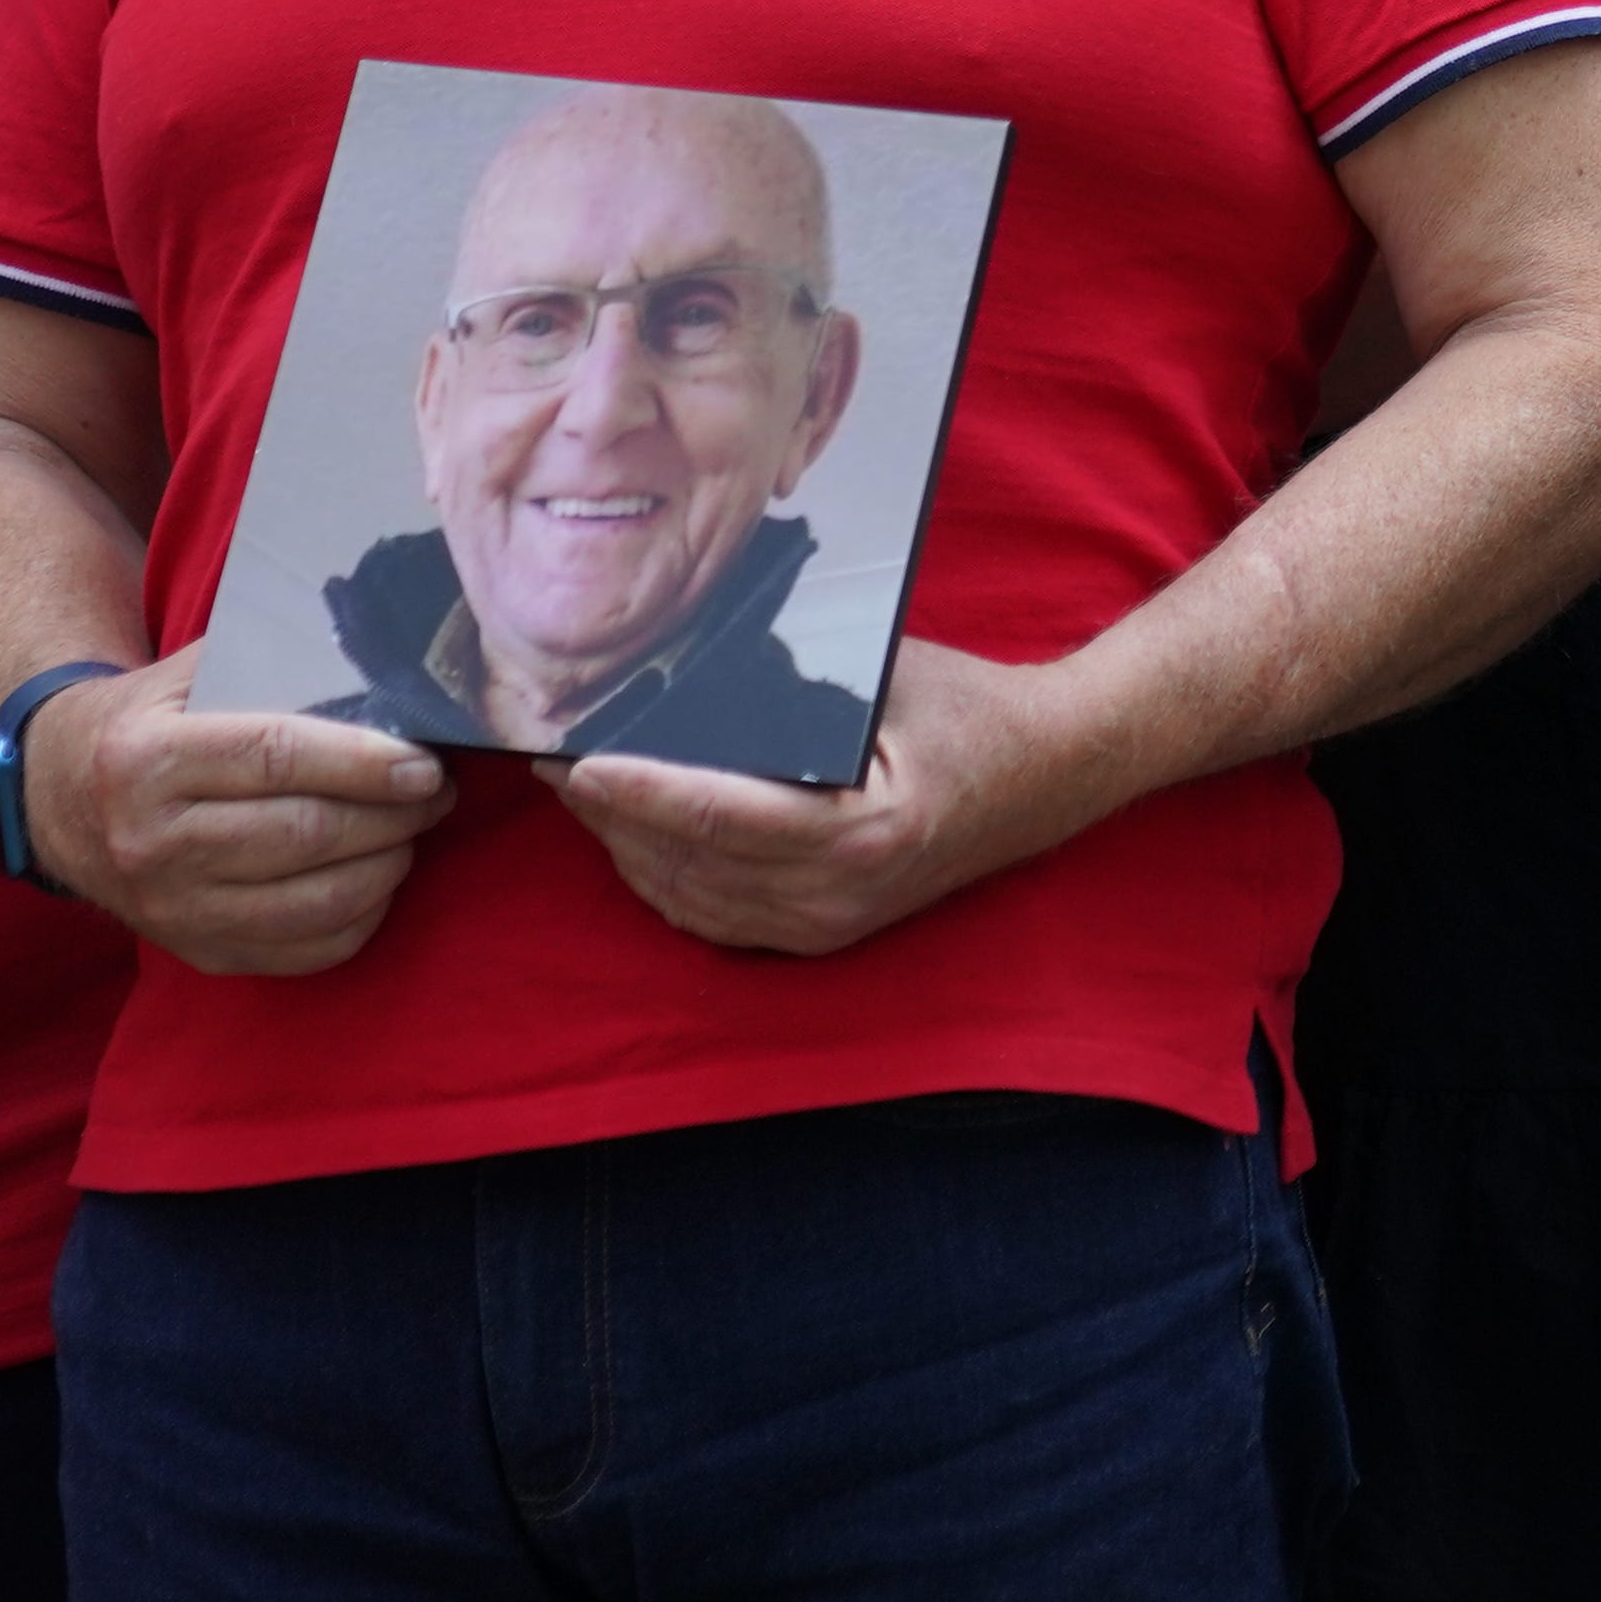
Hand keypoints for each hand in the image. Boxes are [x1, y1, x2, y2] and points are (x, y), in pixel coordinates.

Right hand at [35, 650, 452, 975]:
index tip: (426, 763)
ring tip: (412, 829)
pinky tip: (376, 876)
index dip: (365, 763)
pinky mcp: (194, 952)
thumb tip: (389, 666)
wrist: (58, 797)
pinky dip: (361, 917)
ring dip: (387, 865)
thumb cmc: (150, 721)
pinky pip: (304, 952)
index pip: (277, 759)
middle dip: (392, 815)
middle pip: (305, 835)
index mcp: (147, 760)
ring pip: (313, 903)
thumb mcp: (190, 674)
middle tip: (437, 791)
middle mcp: (149, 842)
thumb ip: (276, 666)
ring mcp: (169, 909)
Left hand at [544, 639, 1108, 959]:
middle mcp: (839, 894)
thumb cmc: (970, 710)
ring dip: (625, 846)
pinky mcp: (822, 934)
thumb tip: (679, 667)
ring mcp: (830, 924)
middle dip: (610, 811)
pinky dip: (662, 878)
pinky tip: (631, 835)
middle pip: (686, 861)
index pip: (717, 816)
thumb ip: (787, 682)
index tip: (573, 760)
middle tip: (551, 757)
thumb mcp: (884, 674)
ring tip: (579, 788)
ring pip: (687, 895)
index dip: (636, 789)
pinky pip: (713, 916)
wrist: (1049, 772)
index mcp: (863, 832)